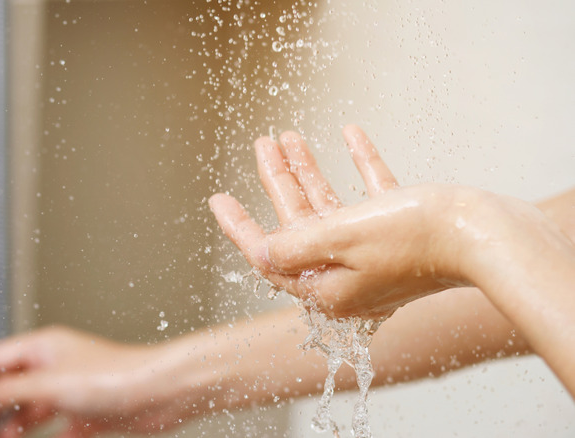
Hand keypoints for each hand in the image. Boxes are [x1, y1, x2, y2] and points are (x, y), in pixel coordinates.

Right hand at [0, 327, 187, 437]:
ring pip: (36, 408)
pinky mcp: (90, 413)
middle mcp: (58, 366)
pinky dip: (48, 437)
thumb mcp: (50, 383)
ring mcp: (74, 390)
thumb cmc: (114, 375)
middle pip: (15, 385)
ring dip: (18, 425)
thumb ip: (11, 390)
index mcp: (45, 348)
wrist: (159, 394)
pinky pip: (61, 428)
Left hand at [209, 126, 483, 317]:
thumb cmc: (413, 237)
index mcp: (325, 286)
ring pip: (330, 206)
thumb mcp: (339, 239)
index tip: (216, 199)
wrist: (485, 235)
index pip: (269, 256)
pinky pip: (370, 194)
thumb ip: (295, 246)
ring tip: (287, 135)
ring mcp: (375, 253)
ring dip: (309, 170)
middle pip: (298, 223)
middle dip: (277, 182)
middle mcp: (347, 275)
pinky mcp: (402, 231)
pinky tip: (348, 134)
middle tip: (262, 144)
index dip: (239, 227)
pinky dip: (357, 165)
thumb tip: (262, 252)